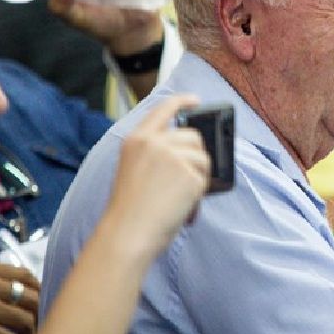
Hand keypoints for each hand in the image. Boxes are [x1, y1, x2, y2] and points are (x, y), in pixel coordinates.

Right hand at [104, 94, 211, 255]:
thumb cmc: (129, 210)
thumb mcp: (133, 168)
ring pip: (203, 158)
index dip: (181, 101)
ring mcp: (174, 156)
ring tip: (180, 197)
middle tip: (183, 182)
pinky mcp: (190, 174)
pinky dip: (199, 195)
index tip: (195, 100)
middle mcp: (155, 142)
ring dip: (199, 177)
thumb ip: (156, 152)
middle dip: (195, 157)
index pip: (163, 109)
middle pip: (193, 137)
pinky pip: (206, 179)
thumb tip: (189, 149)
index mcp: (137, 139)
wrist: (128, 233)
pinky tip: (183, 208)